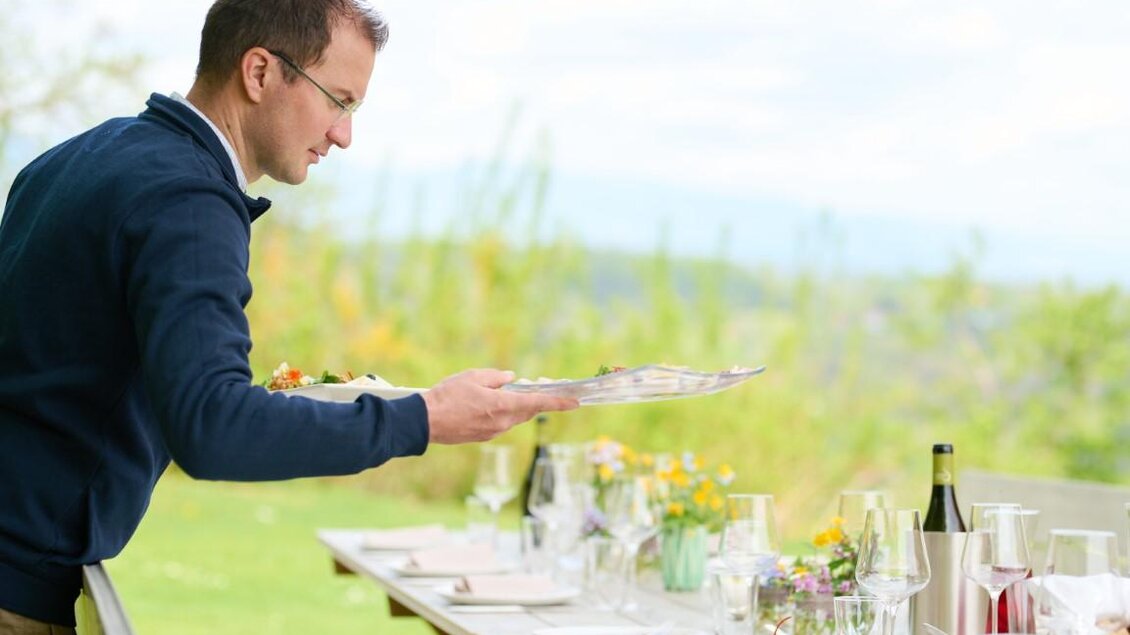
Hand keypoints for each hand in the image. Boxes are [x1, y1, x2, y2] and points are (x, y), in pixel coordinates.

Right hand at [421, 369, 578, 443]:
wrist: (424, 422)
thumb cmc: (447, 396)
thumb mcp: (472, 377)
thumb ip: (496, 377)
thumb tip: (510, 379)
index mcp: (502, 406)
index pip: (538, 403)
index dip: (559, 402)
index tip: (576, 402)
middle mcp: (502, 422)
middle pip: (528, 410)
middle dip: (538, 400)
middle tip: (543, 386)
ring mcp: (493, 432)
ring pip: (515, 417)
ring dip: (519, 405)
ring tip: (514, 391)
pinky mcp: (483, 436)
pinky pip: (502, 423)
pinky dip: (505, 412)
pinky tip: (495, 403)